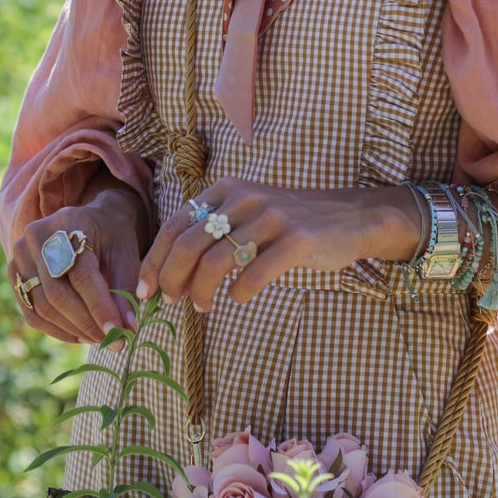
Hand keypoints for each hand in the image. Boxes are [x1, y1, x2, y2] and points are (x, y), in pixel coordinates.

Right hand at [9, 182, 145, 346]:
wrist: (87, 222)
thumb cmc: (111, 238)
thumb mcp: (125, 256)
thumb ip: (125, 290)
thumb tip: (125, 330)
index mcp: (70, 223)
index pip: (82, 274)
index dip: (100, 307)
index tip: (119, 333)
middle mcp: (37, 236)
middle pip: (57, 293)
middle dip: (87, 323)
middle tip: (112, 340)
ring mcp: (19, 255)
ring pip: (43, 307)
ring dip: (73, 330)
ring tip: (98, 337)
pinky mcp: (14, 274)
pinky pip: (32, 313)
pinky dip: (57, 330)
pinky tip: (80, 334)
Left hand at [137, 179, 422, 315]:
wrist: (351, 216)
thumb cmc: (292, 223)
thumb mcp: (249, 213)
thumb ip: (214, 231)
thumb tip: (170, 270)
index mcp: (226, 190)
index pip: (175, 225)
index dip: (155, 259)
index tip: (146, 289)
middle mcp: (244, 198)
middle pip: (188, 244)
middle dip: (172, 279)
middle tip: (171, 303)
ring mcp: (271, 217)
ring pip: (216, 261)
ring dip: (201, 291)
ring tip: (202, 307)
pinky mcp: (297, 239)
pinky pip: (255, 273)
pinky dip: (239, 292)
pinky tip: (237, 300)